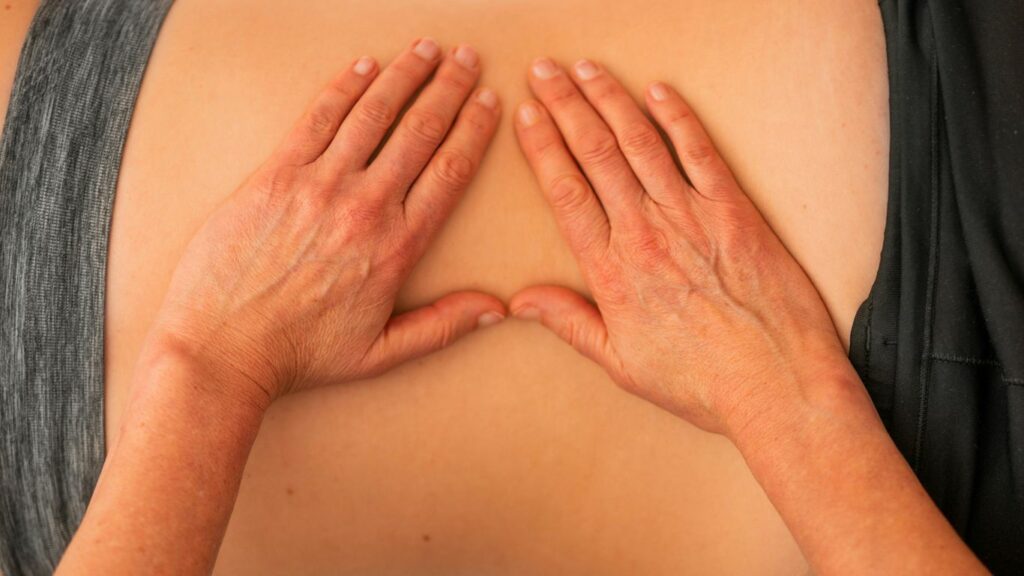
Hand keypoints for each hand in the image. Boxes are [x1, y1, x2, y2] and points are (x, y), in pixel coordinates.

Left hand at [146, 39, 504, 408]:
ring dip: (404, 75)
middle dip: (448, 88)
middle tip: (466, 58)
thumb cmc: (300, 353)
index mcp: (397, 246)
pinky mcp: (275, 176)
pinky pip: (317, 119)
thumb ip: (443, 326)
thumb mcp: (382, 351)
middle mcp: (364, 207)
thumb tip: (497, 310)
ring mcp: (318, 186)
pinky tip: (364, 67)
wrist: (223, 348)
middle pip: (419, 131)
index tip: (489, 102)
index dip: (474, 130)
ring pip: (372, 114)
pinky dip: (344, 87)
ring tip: (425, 50)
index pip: (450, 171)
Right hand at [510, 58, 854, 434]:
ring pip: (640, 143)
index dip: (542, 147)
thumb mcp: (620, 363)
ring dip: (610, 100)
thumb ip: (569, 323)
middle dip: (565, 105)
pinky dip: (677, 118)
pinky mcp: (734, 210)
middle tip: (544, 72)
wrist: (775, 383)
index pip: (565, 192)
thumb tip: (520, 301)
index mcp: (611, 271)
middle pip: (596, 154)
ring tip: (586, 70)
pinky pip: (700, 151)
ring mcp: (691, 217)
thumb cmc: (700, 381)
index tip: (526, 115)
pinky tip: (657, 91)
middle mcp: (645, 233)